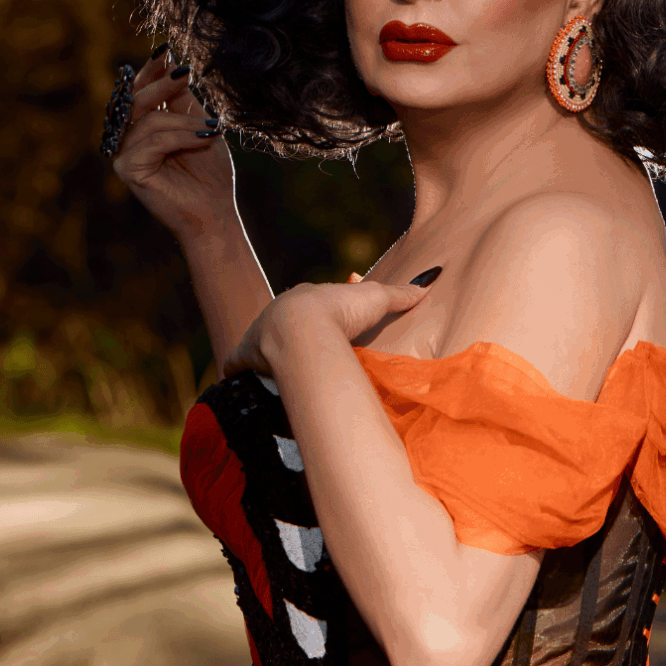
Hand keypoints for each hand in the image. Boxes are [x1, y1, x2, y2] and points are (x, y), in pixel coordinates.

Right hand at [111, 46, 236, 240]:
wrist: (216, 211)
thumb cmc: (210, 172)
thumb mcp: (198, 125)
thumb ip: (180, 98)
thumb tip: (170, 61)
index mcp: (142, 125)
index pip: (140, 90)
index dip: (151, 70)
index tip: (167, 50)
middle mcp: (128, 138)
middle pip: (136, 100)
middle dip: (162, 84)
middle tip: (185, 73)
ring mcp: (124, 153)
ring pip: (147, 120)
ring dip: (183, 121)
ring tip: (210, 129)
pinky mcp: (128, 169)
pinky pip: (151, 142)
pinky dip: (180, 137)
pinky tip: (203, 139)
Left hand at [222, 273, 434, 379]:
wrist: (305, 326)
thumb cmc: (341, 309)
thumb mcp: (376, 298)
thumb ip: (400, 294)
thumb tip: (429, 281)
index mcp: (304, 298)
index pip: (310, 305)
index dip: (318, 317)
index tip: (328, 330)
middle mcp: (277, 313)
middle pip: (281, 325)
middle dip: (289, 338)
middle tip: (304, 357)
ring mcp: (258, 334)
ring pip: (259, 344)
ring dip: (265, 356)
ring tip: (278, 373)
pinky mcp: (246, 356)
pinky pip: (236, 365)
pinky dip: (239, 373)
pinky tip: (244, 384)